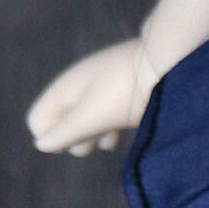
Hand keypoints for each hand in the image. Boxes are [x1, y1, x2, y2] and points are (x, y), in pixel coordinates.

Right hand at [26, 38, 157, 156]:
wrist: (171, 62)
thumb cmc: (126, 91)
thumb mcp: (91, 116)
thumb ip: (64, 133)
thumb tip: (41, 145)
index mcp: (64, 89)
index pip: (37, 122)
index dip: (51, 136)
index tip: (75, 136)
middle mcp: (78, 89)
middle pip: (61, 127)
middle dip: (76, 139)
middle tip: (97, 132)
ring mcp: (100, 92)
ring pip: (85, 127)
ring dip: (94, 137)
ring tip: (112, 132)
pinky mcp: (121, 97)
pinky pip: (104, 121)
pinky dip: (109, 131)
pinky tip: (121, 132)